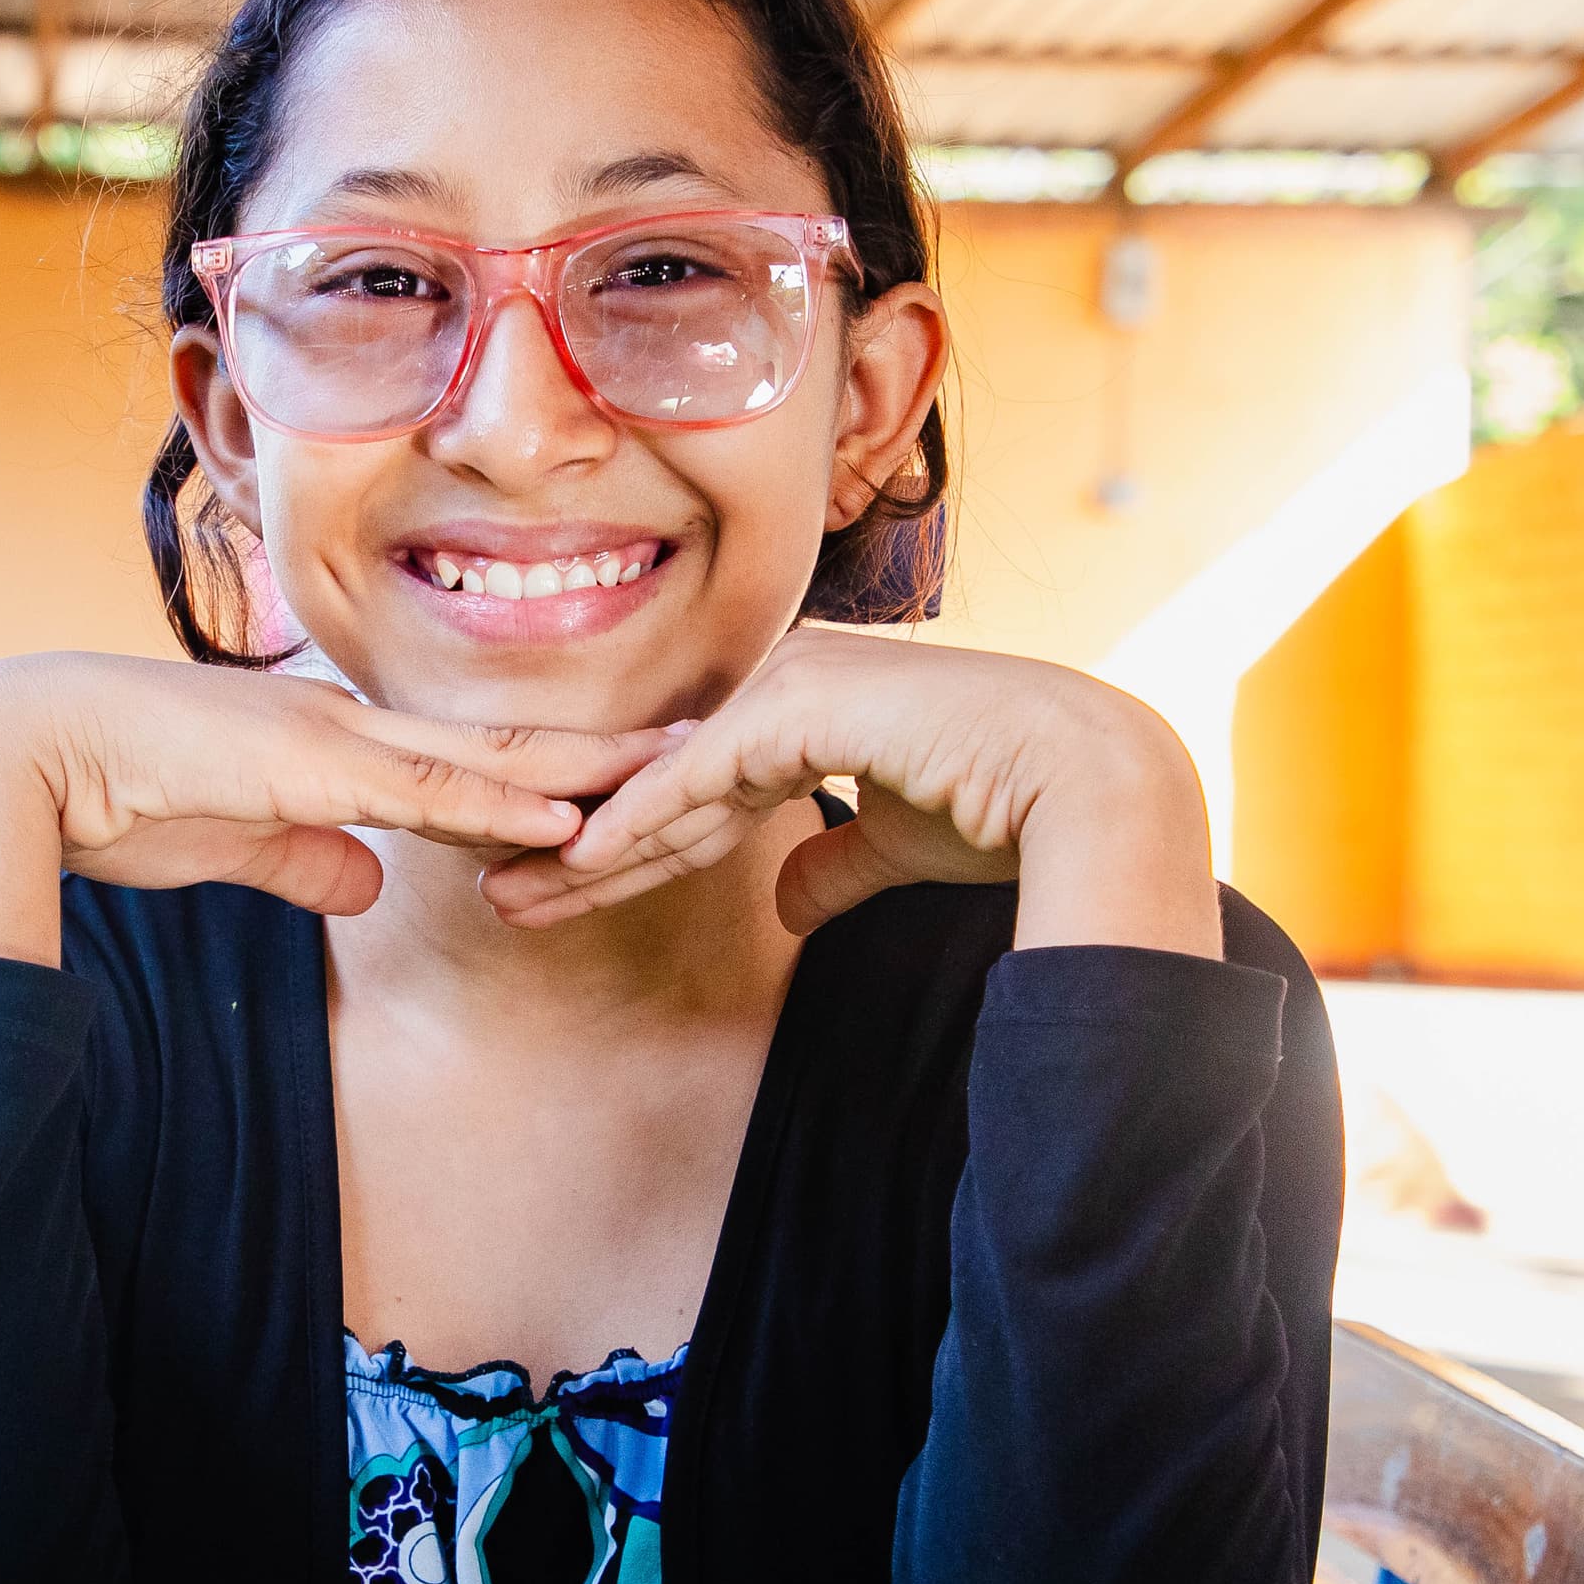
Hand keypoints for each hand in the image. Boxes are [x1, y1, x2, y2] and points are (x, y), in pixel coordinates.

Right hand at [0, 653, 674, 963]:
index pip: (462, 758)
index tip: (630, 776)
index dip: (550, 769)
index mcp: (329, 740)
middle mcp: (346, 723)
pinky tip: (569, 819)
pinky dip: (504, 805)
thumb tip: (372, 885)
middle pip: (502, 741)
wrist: (20, 754)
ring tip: (680, 772)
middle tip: (708, 748)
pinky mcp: (306, 765)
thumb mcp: (230, 843)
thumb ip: (304, 860)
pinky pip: (425, 790)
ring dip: (586, 771)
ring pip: (486, 756)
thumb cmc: (107, 797)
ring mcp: (331, 736)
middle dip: (605, 752)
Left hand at [477, 628, 1221, 955]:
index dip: (627, 847)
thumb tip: (785, 896)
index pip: (694, 790)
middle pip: (659, 781)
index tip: (561, 892)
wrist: (1084, 785)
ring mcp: (792, 686)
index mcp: (807, 713)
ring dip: (585, 843)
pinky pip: (701, 776)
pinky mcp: (804, 706)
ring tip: (509, 894)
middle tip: (500, 893)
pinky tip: (580, 861)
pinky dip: (640, 821)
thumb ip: (833, 863)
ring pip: (664, 780)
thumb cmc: (1009, 813)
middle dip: (578, 844)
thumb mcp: (896, 849)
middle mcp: (788, 687)